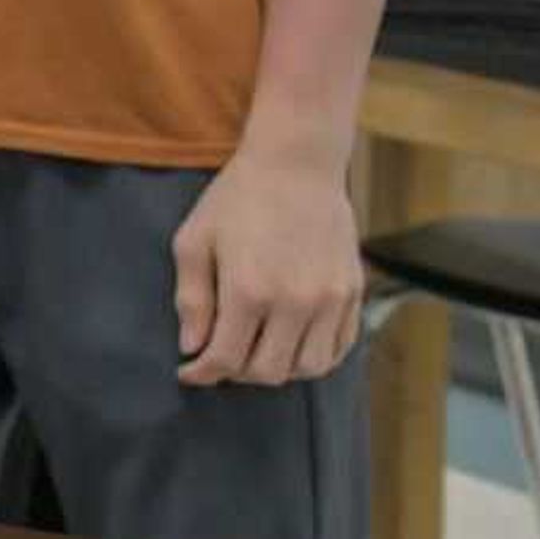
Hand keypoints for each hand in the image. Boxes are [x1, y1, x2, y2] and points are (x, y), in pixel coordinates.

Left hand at [175, 151, 363, 386]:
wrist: (296, 165)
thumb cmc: (236, 200)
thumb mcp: (194, 241)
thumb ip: (192, 299)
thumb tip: (191, 348)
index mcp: (249, 290)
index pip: (225, 359)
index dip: (201, 373)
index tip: (188, 371)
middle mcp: (295, 302)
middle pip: (268, 372)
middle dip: (236, 373)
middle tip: (219, 356)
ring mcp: (330, 299)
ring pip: (308, 368)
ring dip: (278, 369)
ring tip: (255, 350)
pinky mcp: (352, 292)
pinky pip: (338, 347)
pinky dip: (313, 356)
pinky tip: (289, 342)